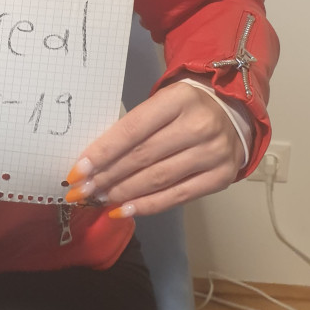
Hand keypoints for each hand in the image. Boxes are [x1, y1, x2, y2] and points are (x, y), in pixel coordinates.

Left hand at [65, 83, 245, 217]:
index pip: (132, 130)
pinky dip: (148, 205)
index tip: (78, 170)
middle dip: (106, 176)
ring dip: (122, 192)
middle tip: (82, 191)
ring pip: (157, 178)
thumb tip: (95, 161)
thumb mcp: (161, 103)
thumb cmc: (184, 108)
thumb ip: (134, 127)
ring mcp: (213, 152)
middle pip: (142, 156)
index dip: (102, 152)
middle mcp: (199, 125)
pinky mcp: (221, 176)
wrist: (231, 112)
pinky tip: (125, 210)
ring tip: (98, 200)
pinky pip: (178, 196)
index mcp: (178, 99)